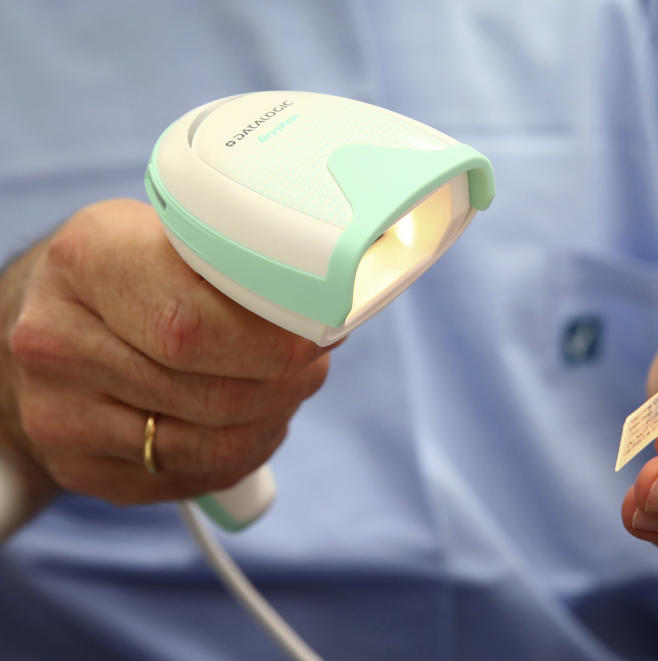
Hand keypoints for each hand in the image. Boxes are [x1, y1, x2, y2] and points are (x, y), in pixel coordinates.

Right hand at [0, 199, 333, 507]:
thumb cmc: (133, 269)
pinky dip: (244, 453)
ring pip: (211, 445)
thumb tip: (338, 302)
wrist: (54, 319)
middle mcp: (56, 341)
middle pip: (212, 393)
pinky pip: (193, 477)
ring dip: (273, 420)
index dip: (275, 343)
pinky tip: (252, 422)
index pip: (196, 326)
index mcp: (87, 260)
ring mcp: (59, 414)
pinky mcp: (79, 468)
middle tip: (315, 360)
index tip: (321, 334)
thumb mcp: (170, 232)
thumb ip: (238, 262)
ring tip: (290, 388)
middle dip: (287, 382)